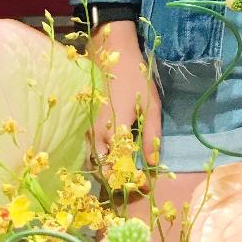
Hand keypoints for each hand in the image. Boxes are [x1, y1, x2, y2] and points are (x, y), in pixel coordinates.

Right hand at [88, 21, 162, 180]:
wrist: (112, 54)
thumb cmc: (136, 78)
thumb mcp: (151, 105)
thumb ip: (152, 135)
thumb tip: (153, 163)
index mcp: (114, 129)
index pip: (118, 165)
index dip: (130, 180)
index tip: (143, 187)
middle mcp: (97, 132)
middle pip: (100, 167)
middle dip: (114, 180)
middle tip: (132, 185)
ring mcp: (89, 127)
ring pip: (92, 159)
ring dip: (106, 171)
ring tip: (124, 176)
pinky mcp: (88, 123)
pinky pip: (90, 149)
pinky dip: (100, 159)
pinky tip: (114, 160)